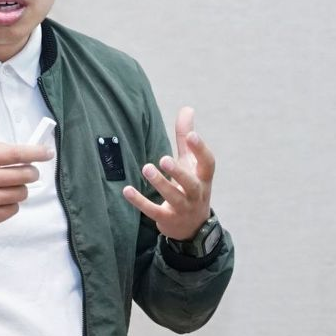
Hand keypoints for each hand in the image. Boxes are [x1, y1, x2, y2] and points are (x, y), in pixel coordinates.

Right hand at [0, 142, 53, 234]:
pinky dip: (11, 204)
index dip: (35, 153)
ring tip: (6, 187)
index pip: (15, 154)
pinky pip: (14, 209)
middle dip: (31, 173)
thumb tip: (23, 153)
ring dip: (19, 189)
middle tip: (28, 172)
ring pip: (22, 193)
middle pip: (24, 175)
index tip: (47, 152)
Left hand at [122, 106, 215, 240]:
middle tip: (164, 159)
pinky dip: (140, 201)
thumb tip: (187, 108)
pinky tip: (127, 190)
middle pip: (190, 183)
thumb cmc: (191, 186)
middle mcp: (196, 193)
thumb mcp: (191, 163)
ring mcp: (182, 208)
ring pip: (173, 197)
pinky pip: (153, 211)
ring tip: (146, 168)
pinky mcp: (167, 219)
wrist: (193, 227)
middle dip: (178, 172)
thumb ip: (186, 138)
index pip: (208, 163)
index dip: (201, 149)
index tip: (192, 135)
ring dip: (160, 184)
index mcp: (203, 177)